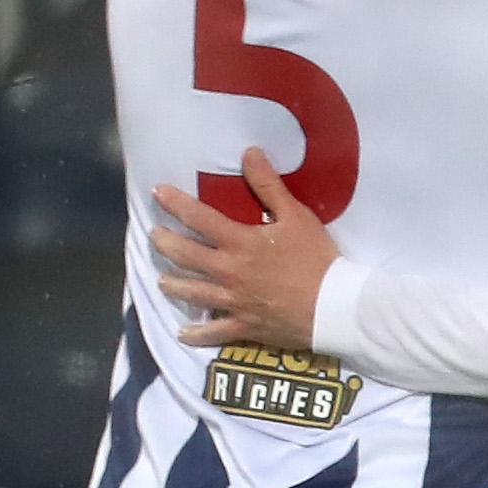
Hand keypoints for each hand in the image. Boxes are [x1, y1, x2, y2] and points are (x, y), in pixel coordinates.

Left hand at [149, 153, 342, 355]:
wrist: (332, 306)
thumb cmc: (316, 259)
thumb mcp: (297, 216)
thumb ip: (269, 186)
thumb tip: (249, 153)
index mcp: (240, 242)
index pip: (199, 218)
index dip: (175, 203)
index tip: (158, 193)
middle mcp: (228, 271)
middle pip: (186, 256)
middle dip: (165, 244)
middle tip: (154, 236)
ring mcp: (233, 301)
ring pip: (193, 293)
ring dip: (173, 285)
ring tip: (162, 280)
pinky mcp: (244, 326)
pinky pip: (215, 332)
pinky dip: (197, 335)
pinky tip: (183, 333)